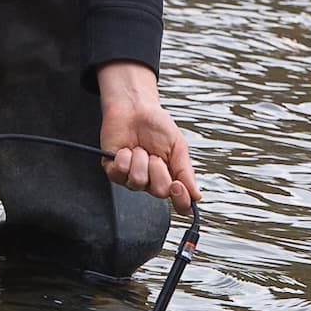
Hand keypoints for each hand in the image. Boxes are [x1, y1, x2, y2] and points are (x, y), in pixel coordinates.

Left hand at [97, 60, 198, 212]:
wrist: (134, 108)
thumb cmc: (156, 125)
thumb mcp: (178, 146)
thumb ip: (185, 171)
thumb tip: (196, 197)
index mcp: (170, 178)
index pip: (179, 202)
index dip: (180, 199)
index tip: (178, 186)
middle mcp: (151, 182)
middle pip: (159, 191)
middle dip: (158, 168)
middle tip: (154, 153)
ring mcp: (131, 179)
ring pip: (138, 181)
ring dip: (140, 159)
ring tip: (139, 148)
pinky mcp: (114, 172)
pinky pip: (120, 172)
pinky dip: (124, 156)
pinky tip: (126, 149)